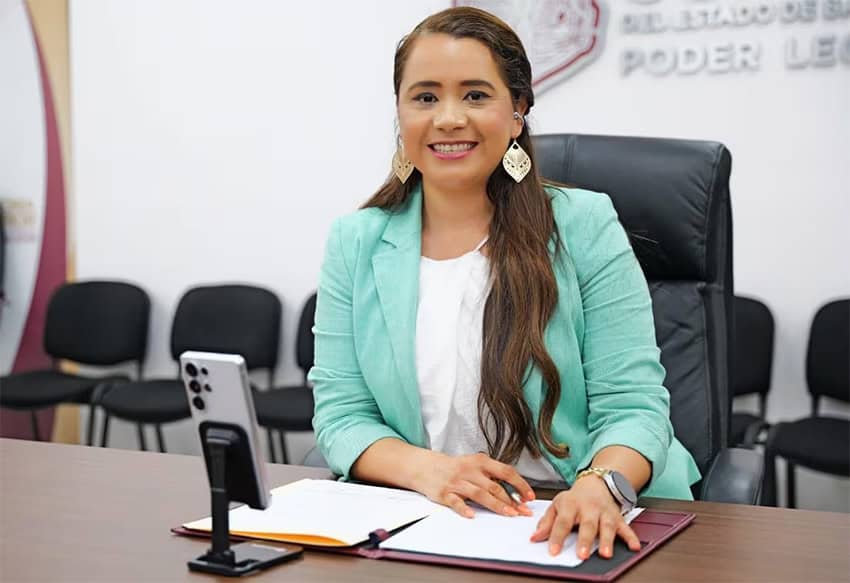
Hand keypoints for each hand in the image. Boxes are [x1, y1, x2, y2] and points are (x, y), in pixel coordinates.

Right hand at [416, 451, 534, 517]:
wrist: (425, 466)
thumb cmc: (455, 468)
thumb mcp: (474, 465)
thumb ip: (491, 476)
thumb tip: (515, 494)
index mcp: (480, 461)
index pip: (506, 472)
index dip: (519, 484)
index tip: (529, 497)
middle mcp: (470, 470)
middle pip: (494, 486)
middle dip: (511, 500)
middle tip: (523, 512)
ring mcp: (457, 482)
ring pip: (479, 494)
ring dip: (496, 505)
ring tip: (509, 514)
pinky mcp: (444, 493)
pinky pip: (456, 501)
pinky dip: (464, 508)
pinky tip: (472, 515)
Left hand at [529, 474, 640, 558]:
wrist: (595, 484)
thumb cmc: (574, 498)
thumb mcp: (557, 505)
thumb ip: (546, 522)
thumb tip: (535, 537)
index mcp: (570, 504)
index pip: (562, 521)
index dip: (557, 536)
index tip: (553, 551)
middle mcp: (588, 508)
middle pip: (587, 524)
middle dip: (584, 540)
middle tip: (582, 554)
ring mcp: (604, 512)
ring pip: (606, 526)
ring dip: (607, 540)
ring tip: (605, 554)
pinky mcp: (617, 517)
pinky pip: (625, 527)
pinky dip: (631, 537)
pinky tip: (634, 546)